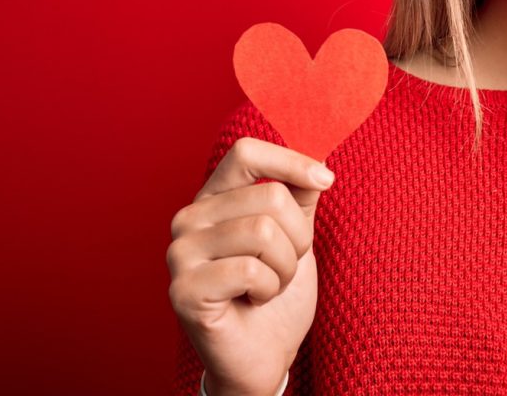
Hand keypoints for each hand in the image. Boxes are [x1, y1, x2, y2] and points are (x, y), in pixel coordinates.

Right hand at [167, 137, 334, 395]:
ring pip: (264, 232)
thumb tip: (317, 164)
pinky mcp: (183, 290)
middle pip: (269, 196)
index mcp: (213, 198)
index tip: (326, 180)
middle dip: (297, 237)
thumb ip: (299, 197)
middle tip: (284, 266)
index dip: (291, 161)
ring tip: (269, 285)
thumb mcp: (296, 236)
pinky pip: (251, 271)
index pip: (247, 152)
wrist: (264, 354)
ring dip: (285, 267)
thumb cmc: (276, 292)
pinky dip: (269, 290)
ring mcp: (180, 254)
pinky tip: (253, 301)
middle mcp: (188, 219)